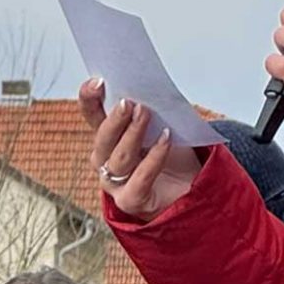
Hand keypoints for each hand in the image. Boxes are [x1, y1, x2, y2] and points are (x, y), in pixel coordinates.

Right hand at [80, 78, 201, 220]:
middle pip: (103, 139)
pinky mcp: (132, 201)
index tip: (98, 82)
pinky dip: (154, 158)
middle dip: (114, 119)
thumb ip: (151, 110)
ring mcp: (115, 184)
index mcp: (108, 139)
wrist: (193, 189)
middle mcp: (105, 161)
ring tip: (146, 114)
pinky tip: (166, 139)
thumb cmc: (175, 156)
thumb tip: (151, 87)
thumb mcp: (162, 126)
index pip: (92, 117)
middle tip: (129, 102)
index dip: (90, 100)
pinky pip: (140, 179)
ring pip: (119, 158)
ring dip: (133, 134)